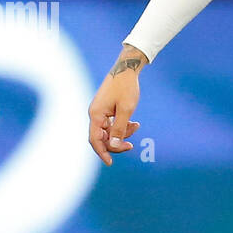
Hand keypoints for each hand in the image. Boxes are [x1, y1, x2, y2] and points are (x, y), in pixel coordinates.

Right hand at [87, 47, 146, 165]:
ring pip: (109, 131)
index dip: (102, 152)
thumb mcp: (126, 110)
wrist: (126, 70)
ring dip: (122, 133)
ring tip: (136, 126)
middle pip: (102, 138)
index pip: (95, 139)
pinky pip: (112, 124)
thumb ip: (120, 128)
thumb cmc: (126, 88)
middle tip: (131, 146)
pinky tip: (135, 123)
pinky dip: (122, 126)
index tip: (110, 163)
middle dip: (116, 143)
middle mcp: (95, 114)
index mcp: (96, 114)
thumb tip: (114, 144)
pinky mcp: (106, 109)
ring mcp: (100, 112)